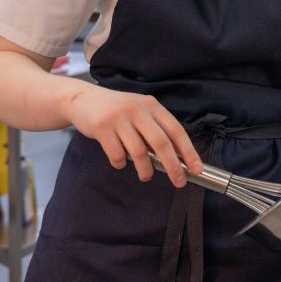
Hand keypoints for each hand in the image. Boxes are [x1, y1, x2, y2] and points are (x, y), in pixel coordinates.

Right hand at [63, 84, 202, 187]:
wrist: (83, 99)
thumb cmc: (117, 110)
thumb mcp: (139, 111)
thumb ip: (154, 129)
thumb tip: (175, 158)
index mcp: (151, 105)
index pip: (176, 130)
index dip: (188, 151)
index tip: (196, 169)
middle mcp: (137, 109)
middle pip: (161, 143)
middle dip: (173, 166)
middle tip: (179, 181)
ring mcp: (119, 118)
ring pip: (139, 152)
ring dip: (145, 169)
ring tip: (145, 175)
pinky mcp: (102, 127)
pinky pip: (117, 155)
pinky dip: (120, 164)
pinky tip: (119, 162)